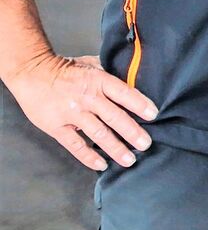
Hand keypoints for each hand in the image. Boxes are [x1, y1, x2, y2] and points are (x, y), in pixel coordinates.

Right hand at [9, 54, 155, 170]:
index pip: (124, 93)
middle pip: (114, 117)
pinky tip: (102, 164)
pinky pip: (76, 145)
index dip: (140, 104)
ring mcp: (72, 114)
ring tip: (129, 160)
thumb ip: (110, 74)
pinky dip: (89, 157)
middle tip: (146, 144)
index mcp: (97, 81)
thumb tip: (134, 80)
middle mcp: (87, 98)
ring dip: (115, 148)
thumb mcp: (91, 64)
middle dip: (132, 133)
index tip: (154, 115)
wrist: (32, 72)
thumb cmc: (65, 68)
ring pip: (98, 134)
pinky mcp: (57, 127)